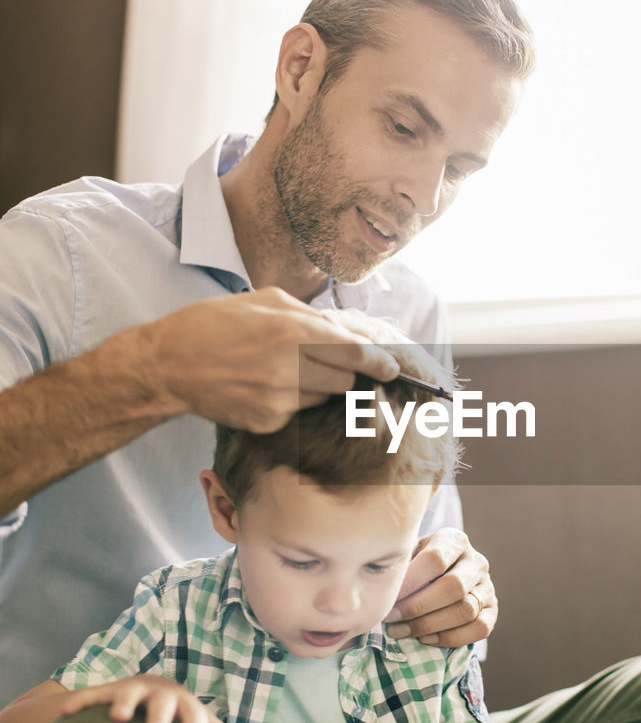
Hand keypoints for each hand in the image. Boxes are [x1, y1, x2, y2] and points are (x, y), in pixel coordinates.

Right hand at [61, 675, 265, 722]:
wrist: (149, 689)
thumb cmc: (182, 717)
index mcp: (186, 706)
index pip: (195, 718)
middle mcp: (161, 695)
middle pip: (163, 703)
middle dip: (160, 716)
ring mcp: (133, 692)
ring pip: (128, 694)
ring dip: (123, 703)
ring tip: (116, 719)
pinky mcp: (107, 693)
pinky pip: (92, 696)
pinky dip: (81, 703)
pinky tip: (67, 715)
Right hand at [139, 287, 399, 431]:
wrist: (167, 365)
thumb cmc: (212, 325)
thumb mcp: (263, 301)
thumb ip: (309, 315)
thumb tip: (345, 331)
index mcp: (291, 330)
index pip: (355, 352)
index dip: (380, 361)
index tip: (391, 367)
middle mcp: (289, 367)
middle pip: (345, 378)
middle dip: (342, 370)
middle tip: (320, 360)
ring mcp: (279, 399)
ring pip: (323, 396)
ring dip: (316, 384)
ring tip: (282, 369)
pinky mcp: (268, 422)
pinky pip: (297, 412)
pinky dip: (291, 400)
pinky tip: (262, 386)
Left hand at [384, 529, 497, 646]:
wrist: (441, 577)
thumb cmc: (416, 565)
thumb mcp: (408, 555)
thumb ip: (399, 567)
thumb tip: (381, 590)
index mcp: (454, 540)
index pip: (435, 560)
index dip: (411, 582)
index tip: (388, 597)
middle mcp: (476, 561)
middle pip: (453, 587)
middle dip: (418, 607)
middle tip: (391, 618)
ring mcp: (487, 587)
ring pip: (466, 610)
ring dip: (429, 625)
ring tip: (400, 631)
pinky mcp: (492, 611)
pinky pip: (479, 628)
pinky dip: (450, 638)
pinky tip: (425, 639)